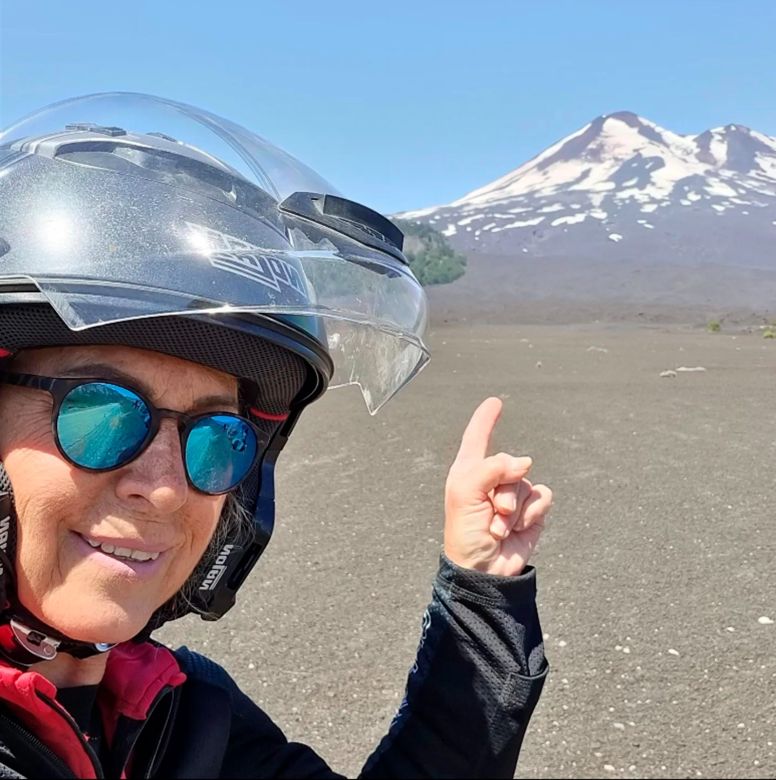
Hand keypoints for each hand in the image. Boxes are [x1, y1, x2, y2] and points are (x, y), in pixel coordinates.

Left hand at [443, 397, 552, 575]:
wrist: (485, 569)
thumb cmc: (465, 532)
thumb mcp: (466, 492)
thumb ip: (492, 467)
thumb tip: (525, 462)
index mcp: (469, 471)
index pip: (478, 438)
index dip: (486, 419)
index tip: (495, 402)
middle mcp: (492, 480)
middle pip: (511, 463)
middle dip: (504, 490)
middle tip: (493, 512)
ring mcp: (513, 495)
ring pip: (527, 482)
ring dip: (515, 508)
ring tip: (499, 527)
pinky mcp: (531, 511)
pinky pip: (543, 496)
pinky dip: (532, 513)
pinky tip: (519, 528)